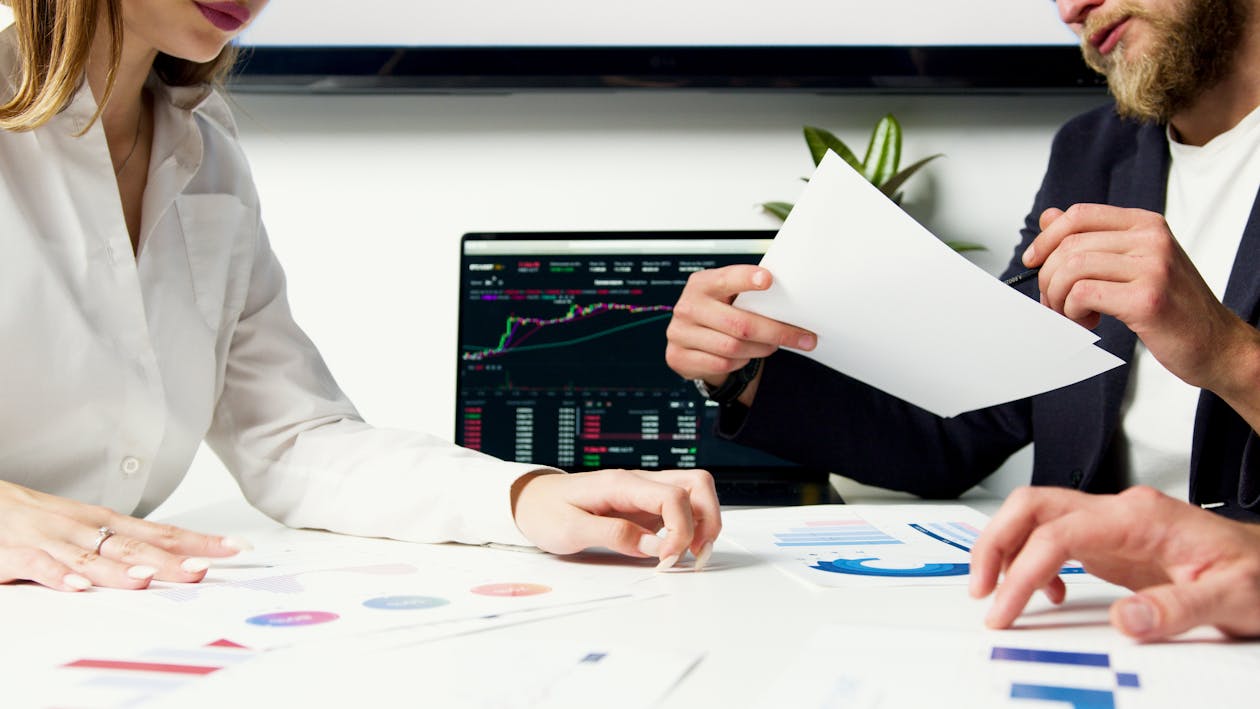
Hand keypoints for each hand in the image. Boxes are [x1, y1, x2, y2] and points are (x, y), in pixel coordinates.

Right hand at [0, 480, 247, 591]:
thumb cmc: (35, 518)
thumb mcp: (84, 528)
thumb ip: (120, 546)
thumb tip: (167, 560)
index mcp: (104, 522)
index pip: (161, 531)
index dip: (198, 540)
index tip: (233, 547)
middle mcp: (84, 528)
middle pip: (134, 545)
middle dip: (170, 559)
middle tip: (202, 569)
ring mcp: (52, 539)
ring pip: (91, 556)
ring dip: (120, 569)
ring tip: (148, 580)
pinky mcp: (17, 553)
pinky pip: (40, 565)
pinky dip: (60, 576)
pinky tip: (78, 586)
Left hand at [510, 469, 721, 569]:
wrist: (530, 500)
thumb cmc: (545, 511)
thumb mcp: (569, 530)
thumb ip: (613, 535)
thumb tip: (654, 547)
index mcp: (620, 483)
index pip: (672, 496)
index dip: (681, 530)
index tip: (668, 559)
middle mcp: (638, 482)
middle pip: (697, 484)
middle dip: (708, 520)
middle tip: (696, 554)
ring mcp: (644, 492)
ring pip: (694, 492)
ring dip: (704, 522)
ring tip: (693, 554)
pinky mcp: (644, 505)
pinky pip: (681, 507)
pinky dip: (691, 526)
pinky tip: (679, 549)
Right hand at [665, 265, 815, 404]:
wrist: (690, 338)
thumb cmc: (718, 311)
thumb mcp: (728, 296)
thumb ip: (749, 294)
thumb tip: (792, 301)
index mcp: (702, 284)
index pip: (726, 279)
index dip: (746, 279)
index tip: (768, 279)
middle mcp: (688, 307)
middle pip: (740, 324)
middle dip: (777, 332)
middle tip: (803, 338)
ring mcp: (680, 333)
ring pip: (734, 348)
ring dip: (760, 349)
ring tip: (772, 345)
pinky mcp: (679, 357)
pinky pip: (722, 364)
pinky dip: (740, 362)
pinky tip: (746, 355)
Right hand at [970, 485, 1259, 639]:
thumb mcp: (1231, 597)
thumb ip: (1175, 609)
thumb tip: (1120, 620)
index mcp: (1141, 518)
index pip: (1059, 532)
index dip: (1022, 569)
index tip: (1005, 606)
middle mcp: (1121, 512)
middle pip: (1033, 506)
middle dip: (995, 544)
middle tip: (981, 589)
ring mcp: (1113, 524)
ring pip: (1036, 517)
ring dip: (1005, 549)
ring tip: (996, 591)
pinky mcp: (1112, 542)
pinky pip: (1054, 538)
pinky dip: (1034, 562)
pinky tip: (1047, 592)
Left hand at [1025, 204, 1251, 390]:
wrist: (1216, 344)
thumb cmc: (1172, 307)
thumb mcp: (1134, 264)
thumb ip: (1093, 240)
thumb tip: (1049, 217)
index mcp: (1146, 224)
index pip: (1080, 215)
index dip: (1047, 238)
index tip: (1033, 260)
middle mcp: (1152, 239)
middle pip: (1070, 245)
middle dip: (1049, 279)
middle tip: (1056, 303)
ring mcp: (1153, 267)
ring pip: (1072, 269)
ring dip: (1059, 298)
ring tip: (1073, 315)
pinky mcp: (1147, 299)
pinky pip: (1083, 294)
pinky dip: (1073, 312)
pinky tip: (1091, 321)